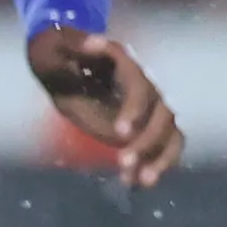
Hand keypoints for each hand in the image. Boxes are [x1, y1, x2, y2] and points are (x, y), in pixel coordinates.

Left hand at [29, 26, 182, 185]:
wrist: (63, 64)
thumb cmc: (56, 53)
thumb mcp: (55, 46)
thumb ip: (71, 46)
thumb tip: (92, 42)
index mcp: (124, 64)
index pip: (139, 85)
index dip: (135, 109)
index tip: (120, 134)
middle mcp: (145, 84)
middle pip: (162, 113)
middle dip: (147, 141)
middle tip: (123, 163)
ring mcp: (149, 107)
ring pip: (170, 133)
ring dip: (159, 158)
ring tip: (142, 181)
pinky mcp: (146, 126)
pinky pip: (161, 148)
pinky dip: (153, 166)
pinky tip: (134, 183)